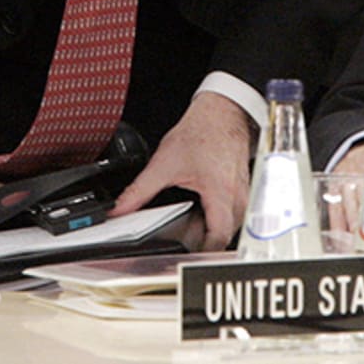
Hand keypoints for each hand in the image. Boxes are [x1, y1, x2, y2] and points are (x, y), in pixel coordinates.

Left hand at [111, 93, 254, 250]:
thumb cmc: (202, 131)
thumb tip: (120, 209)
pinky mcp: (242, 188)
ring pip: (231, 225)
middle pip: (225, 235)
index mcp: (220, 193)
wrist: (222, 111)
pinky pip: (233, 212)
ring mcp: (243, 193)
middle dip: (204, 240)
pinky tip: (202, 207)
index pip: (218, 238)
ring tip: (191, 222)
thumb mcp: (164, 163)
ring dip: (212, 228)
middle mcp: (237, 196)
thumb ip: (140, 190)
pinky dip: (218, 215)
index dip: (202, 251)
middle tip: (182, 237)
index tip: (185, 252)